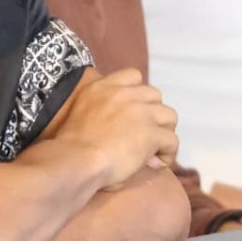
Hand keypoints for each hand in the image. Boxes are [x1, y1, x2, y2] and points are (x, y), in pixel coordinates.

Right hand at [56, 68, 178, 187]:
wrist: (74, 160)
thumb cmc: (70, 147)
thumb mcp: (84, 115)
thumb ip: (104, 112)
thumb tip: (125, 131)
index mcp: (102, 88)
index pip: (133, 76)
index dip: (139, 95)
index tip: (134, 112)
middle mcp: (124, 95)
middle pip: (155, 96)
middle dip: (153, 114)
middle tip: (145, 133)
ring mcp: (140, 112)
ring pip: (169, 116)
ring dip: (164, 131)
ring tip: (155, 148)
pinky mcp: (151, 133)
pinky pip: (172, 141)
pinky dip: (167, 153)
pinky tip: (156, 164)